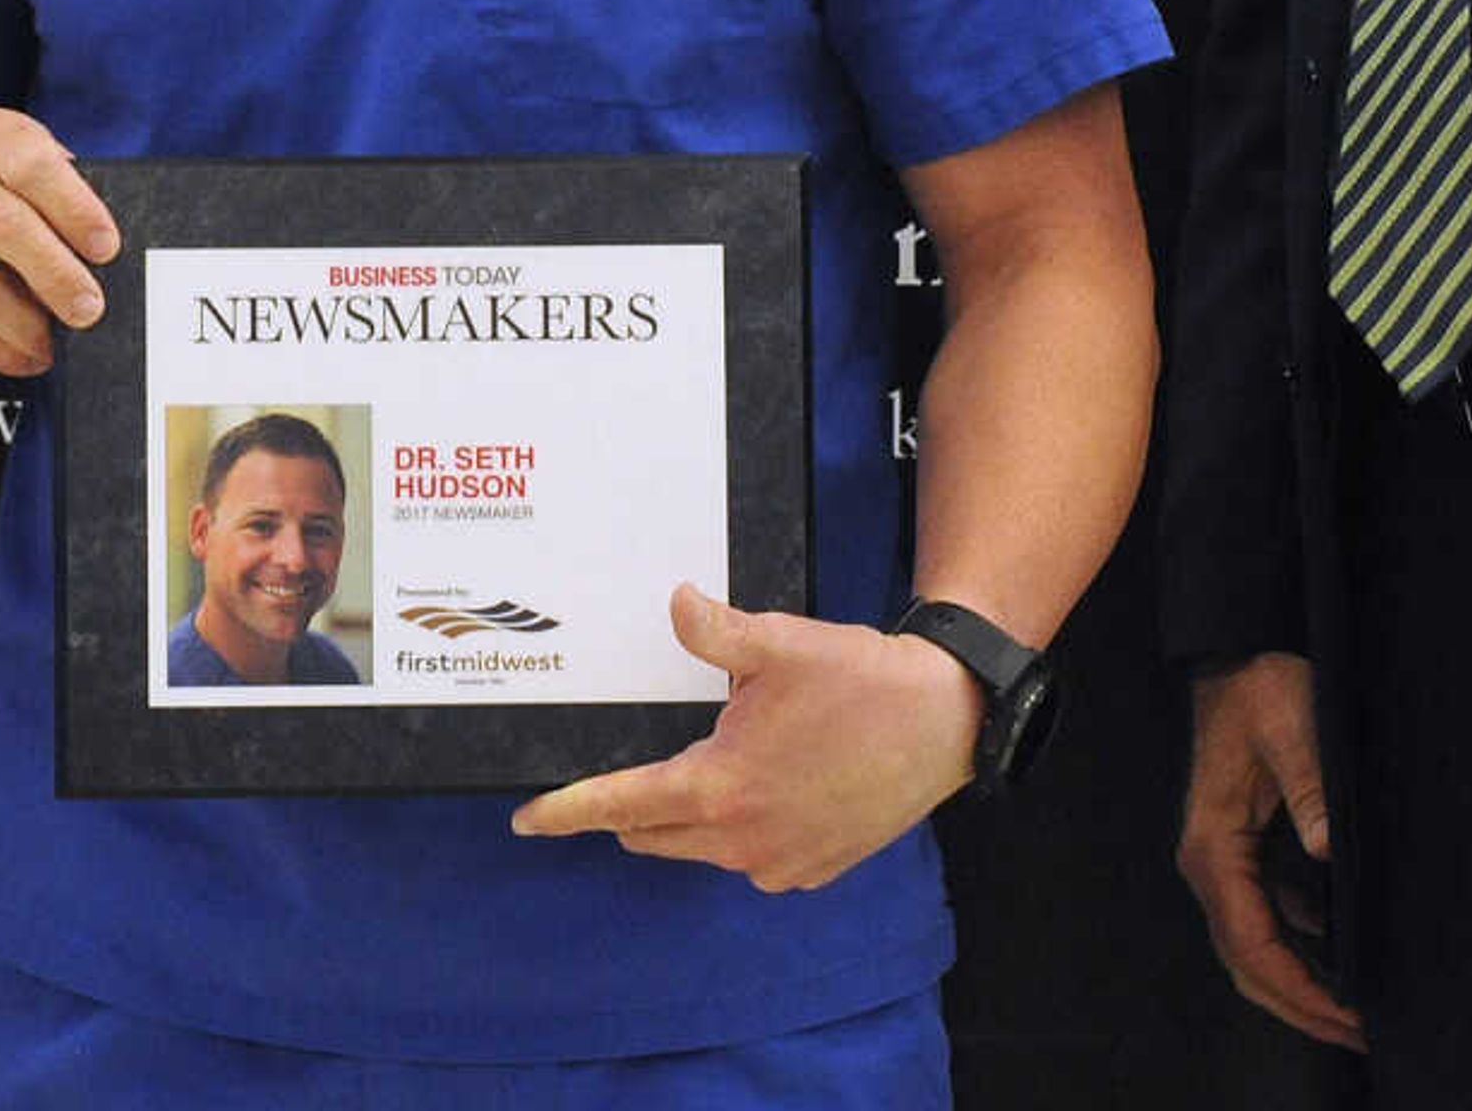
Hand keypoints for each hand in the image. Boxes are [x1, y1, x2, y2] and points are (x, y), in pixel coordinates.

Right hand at [0, 106, 117, 377]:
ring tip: (54, 345)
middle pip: (1, 223)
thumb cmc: (28, 217)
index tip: (107, 250)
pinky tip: (22, 356)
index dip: (74, 207)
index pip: (31, 162)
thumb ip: (80, 216)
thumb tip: (119, 266)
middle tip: (90, 311)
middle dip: (53, 274)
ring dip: (21, 325)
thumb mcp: (55, 197)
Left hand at [507, 584, 972, 891]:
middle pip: (650, 833)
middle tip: (642, 762)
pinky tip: (769, 783)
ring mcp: (778, 862)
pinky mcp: (811, 869)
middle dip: (628, 806)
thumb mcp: (779, 643)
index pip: (619, 804)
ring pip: (698, 847)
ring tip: (728, 755)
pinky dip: (739, 827)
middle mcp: (741, 839)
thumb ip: (713, 630)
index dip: (566, 812)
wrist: (944, 722)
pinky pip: (746, 857)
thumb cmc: (861, 681)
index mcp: (720, 786)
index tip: (527, 819)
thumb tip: (675, 602)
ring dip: (692, 812)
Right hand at [1177, 652, 1360, 1050]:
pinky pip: (1263, 919)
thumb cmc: (1261, 688)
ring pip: (1251, 947)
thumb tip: (1329, 850)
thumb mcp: (1292, 725)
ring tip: (1353, 1007)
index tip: (1345, 1014)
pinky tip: (1338, 952)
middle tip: (1359, 1031)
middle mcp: (1209, 863)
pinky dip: (1295, 949)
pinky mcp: (1240, 853)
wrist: (1236, 657)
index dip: (1297, 987)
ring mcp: (1221, 861)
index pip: (1249, 941)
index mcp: (1214, 846)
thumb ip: (1309, 786)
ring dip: (1296, 983)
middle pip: (1245, 962)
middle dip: (1298, 1005)